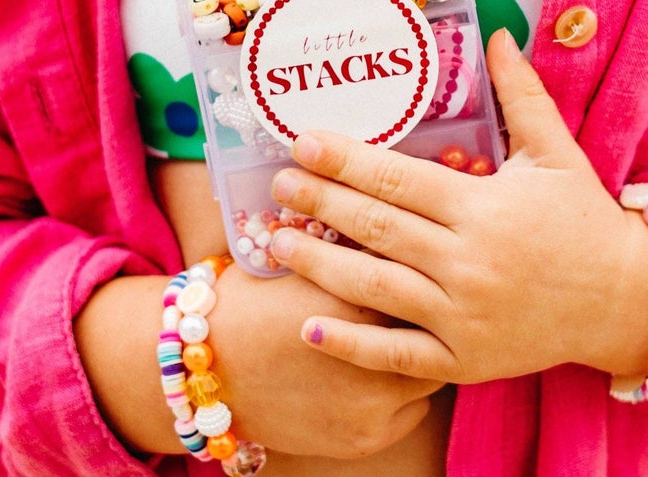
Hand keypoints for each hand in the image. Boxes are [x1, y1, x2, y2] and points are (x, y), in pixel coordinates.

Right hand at [208, 259, 443, 458]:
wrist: (209, 372)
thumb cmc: (252, 301)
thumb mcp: (302, 257)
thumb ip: (353, 241)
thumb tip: (397, 210)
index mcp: (359, 292)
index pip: (421, 266)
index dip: (427, 254)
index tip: (429, 243)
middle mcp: (374, 350)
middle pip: (438, 318)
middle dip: (437, 301)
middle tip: (436, 283)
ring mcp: (374, 401)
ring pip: (434, 366)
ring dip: (427, 346)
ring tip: (417, 326)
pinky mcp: (367, 437)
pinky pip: (416, 410)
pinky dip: (408, 389)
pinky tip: (393, 367)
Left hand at [264, 29, 647, 384]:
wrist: (623, 300)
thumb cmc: (584, 217)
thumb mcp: (555, 149)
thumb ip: (521, 93)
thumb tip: (498, 32)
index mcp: (483, 207)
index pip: (398, 178)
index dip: (345, 161)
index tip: (303, 143)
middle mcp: (467, 263)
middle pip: (376, 228)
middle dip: (320, 203)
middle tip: (277, 185)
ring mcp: (463, 317)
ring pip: (374, 288)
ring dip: (318, 265)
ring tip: (275, 241)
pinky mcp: (464, 361)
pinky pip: (396, 355)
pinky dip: (351, 343)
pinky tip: (309, 326)